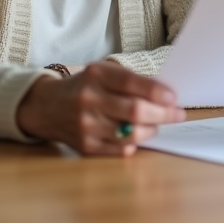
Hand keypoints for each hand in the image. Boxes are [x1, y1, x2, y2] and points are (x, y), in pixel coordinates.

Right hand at [15, 61, 184, 155]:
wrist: (46, 106)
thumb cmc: (85, 86)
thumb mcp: (103, 72)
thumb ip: (130, 81)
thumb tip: (165, 95)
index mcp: (96, 75)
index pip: (131, 83)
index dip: (156, 92)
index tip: (173, 98)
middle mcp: (89, 100)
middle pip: (134, 111)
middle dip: (162, 114)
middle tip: (177, 114)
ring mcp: (86, 125)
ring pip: (130, 134)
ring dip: (151, 130)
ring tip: (156, 125)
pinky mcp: (85, 146)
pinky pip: (120, 150)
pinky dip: (134, 144)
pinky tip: (138, 136)